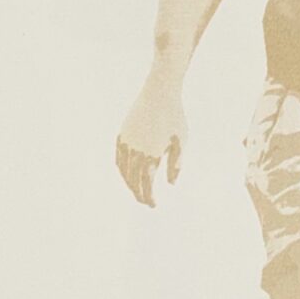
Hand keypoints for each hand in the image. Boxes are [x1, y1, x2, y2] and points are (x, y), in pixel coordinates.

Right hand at [115, 72, 187, 206]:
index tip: (152, 205)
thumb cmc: (175, 117)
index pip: (146, 185)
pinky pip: (118, 158)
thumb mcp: (181, 142)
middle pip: (133, 181)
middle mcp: (136, 153)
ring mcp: (126, 144)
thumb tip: (171, 184)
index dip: (148, 197)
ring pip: (124, 171)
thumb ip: (176, 165)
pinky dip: (121, 169)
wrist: (159, 93)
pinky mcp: (122, 135)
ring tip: (136, 190)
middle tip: (144, 202)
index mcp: (151, 156)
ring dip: (129, 183)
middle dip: (138, 193)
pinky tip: (125, 173)